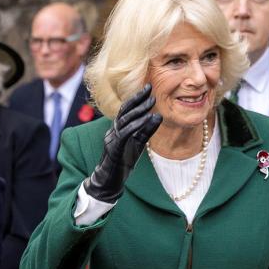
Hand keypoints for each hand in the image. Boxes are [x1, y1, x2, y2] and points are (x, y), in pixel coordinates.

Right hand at [83, 84, 161, 202]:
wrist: (110, 180)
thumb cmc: (122, 162)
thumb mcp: (138, 144)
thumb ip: (146, 131)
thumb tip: (158, 116)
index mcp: (118, 129)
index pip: (126, 110)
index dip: (137, 98)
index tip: (148, 87)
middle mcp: (112, 131)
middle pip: (124, 111)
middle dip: (137, 98)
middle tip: (149, 88)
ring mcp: (112, 139)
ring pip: (124, 120)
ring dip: (139, 110)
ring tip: (151, 102)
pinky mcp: (114, 148)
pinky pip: (125, 133)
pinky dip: (136, 125)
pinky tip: (147, 118)